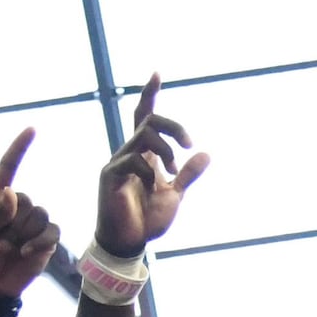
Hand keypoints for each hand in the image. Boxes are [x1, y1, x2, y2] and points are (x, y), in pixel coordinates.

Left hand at [0, 128, 60, 304]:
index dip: (20, 148)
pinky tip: (26, 252)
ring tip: (9, 250)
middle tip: (0, 243)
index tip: (32, 129)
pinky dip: (39, 241)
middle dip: (14, 223)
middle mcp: (16, 207)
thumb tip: (12, 192)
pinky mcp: (45, 241)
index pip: (9, 167)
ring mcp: (32, 223)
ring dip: (24, 234)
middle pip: (27, 199)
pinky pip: (52, 232)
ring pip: (41, 215)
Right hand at [90, 80, 208, 261]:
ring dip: (164, 150)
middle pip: (147, 119)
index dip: (149, 95)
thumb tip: (206, 153)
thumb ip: (188, 175)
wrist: (130, 244)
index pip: (144, 116)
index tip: (157, 73)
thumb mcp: (175, 195)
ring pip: (142, 137)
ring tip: (173, 172)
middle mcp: (129, 153)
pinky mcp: (110, 177)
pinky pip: (131, 161)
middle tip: (189, 143)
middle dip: (172, 125)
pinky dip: (148, 172)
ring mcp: (118, 163)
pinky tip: (152, 188)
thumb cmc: (148, 220)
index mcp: (143, 155)